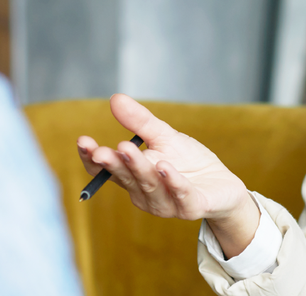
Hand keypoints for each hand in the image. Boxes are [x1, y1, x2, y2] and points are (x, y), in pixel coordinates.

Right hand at [76, 94, 260, 255]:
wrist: (223, 186)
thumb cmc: (189, 162)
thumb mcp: (164, 136)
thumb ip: (140, 121)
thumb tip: (114, 98)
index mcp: (133, 177)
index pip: (105, 171)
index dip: (92, 159)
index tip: (83, 141)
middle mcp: (144, 194)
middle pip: (126, 178)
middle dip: (113, 164)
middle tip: (101, 151)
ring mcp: (166, 203)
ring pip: (150, 186)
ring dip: (139, 169)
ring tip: (130, 149)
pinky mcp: (191, 207)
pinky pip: (181, 195)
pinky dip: (173, 181)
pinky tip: (166, 166)